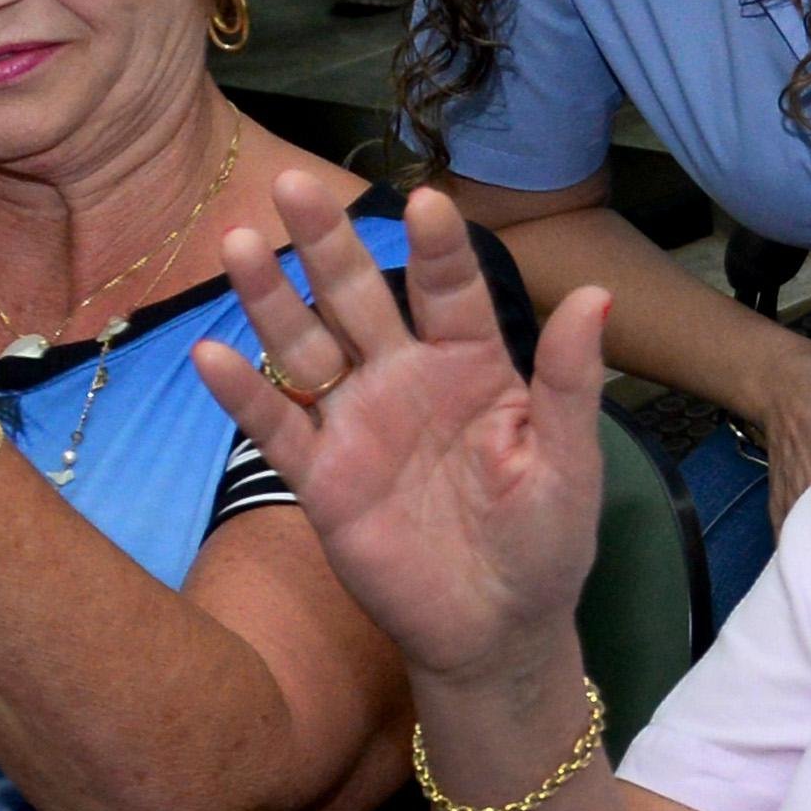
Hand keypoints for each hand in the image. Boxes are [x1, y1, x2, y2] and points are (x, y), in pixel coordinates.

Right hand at [195, 175, 613, 698]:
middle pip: (360, 297)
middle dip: (329, 242)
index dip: (436, 248)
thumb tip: (597, 294)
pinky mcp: (321, 477)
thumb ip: (570, 380)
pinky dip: (243, 394)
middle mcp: (407, 378)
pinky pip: (277, 427)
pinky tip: (212, 353)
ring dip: (271, 298)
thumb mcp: (568, 462)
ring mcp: (357, 423)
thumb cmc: (545, 540)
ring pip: (306, 347)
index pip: (451, 290)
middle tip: (294, 182)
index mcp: (474, 365)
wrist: (496, 628)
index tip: (423, 202)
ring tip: (242, 244)